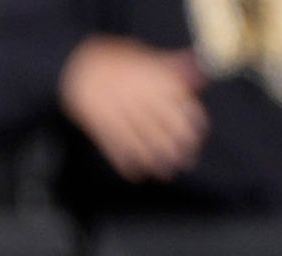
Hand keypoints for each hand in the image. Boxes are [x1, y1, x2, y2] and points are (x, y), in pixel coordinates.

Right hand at [59, 36, 205, 179]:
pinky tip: (137, 173)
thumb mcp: (149, 56)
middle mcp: (139, 99)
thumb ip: (175, 67)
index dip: (192, 123)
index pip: (179, 105)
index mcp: (154, 81)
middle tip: (188, 161)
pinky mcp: (103, 128)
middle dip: (177, 148)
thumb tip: (202, 74)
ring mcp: (119, 115)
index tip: (199, 136)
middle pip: (163, 128)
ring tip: (166, 173)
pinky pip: (116, 149)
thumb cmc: (117, 61)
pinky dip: (127, 164)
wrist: (79, 67)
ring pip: (141, 142)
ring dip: (155, 160)